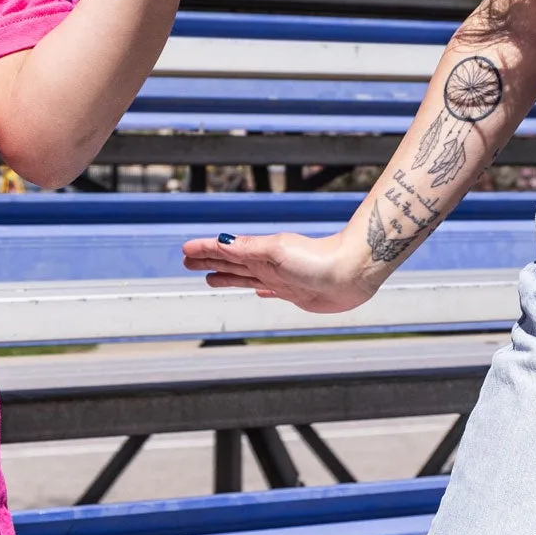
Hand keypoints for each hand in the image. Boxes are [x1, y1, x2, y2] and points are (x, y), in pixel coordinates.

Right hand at [181, 228, 378, 312]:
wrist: (350, 274)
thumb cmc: (317, 260)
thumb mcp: (276, 251)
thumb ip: (249, 248)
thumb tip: (221, 242)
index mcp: (259, 253)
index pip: (224, 250)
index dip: (204, 250)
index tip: (184, 250)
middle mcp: (267, 264)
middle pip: (230, 263)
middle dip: (209, 262)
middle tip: (188, 262)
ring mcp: (280, 278)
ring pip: (245, 277)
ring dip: (227, 276)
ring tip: (211, 278)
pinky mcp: (295, 293)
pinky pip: (269, 291)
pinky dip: (258, 290)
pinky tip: (258, 292)